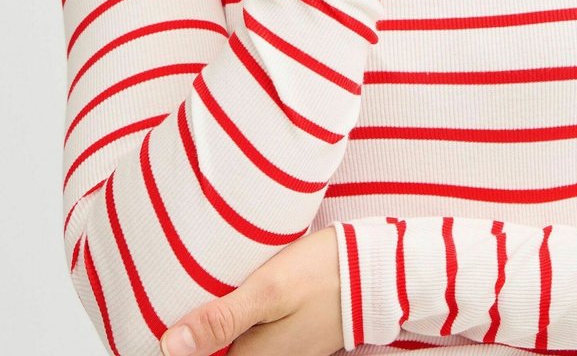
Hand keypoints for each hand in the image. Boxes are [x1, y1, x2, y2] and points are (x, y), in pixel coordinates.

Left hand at [159, 225, 343, 355]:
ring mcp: (277, 352)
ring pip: (232, 344)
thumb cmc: (320, 276)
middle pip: (217, 351)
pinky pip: (248, 336)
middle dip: (196, 334)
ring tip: (199, 296)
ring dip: (216, 326)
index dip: (180, 342)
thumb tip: (168, 346)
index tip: (162, 322)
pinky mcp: (287, 336)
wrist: (372, 270)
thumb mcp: (267, 291)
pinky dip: (234, 320)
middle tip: (181, 301)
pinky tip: (230, 296)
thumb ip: (220, 320)